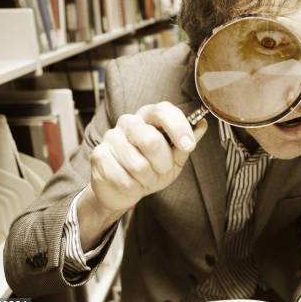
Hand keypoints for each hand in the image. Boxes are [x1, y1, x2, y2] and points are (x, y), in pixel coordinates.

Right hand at [86, 101, 207, 215]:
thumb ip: (187, 142)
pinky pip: (124, 179)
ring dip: (148, 179)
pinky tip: (132, 184)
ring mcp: (111, 137)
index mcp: (149, 116)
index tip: (188, 146)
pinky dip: (134, 188)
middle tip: (162, 170)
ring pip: (138, 165)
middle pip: (151, 140)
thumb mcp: (175, 157)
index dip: (178, 128)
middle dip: (163, 163)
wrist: (122, 190)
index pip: (164, 111)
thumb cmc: (151, 169)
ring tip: (146, 178)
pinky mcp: (98, 156)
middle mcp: (129, 122)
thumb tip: (202, 124)